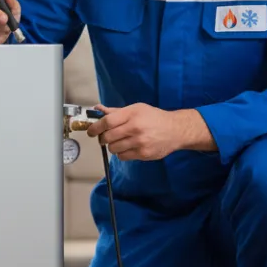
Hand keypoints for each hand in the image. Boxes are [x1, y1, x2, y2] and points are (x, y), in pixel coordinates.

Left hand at [86, 103, 215, 159]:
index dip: (95, 127)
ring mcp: (140, 142)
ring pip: (113, 148)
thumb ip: (116, 111)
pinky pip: (122, 156)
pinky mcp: (143, 154)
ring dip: (113, 146)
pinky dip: (121, 153)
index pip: (107, 121)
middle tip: (106, 137)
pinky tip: (128, 147)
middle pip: (108, 136)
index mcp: (133, 114)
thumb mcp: (136, 109)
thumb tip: (97, 109)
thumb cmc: (154, 118)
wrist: (175, 130)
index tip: (90, 131)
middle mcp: (136, 127)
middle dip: (103, 138)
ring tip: (120, 142)